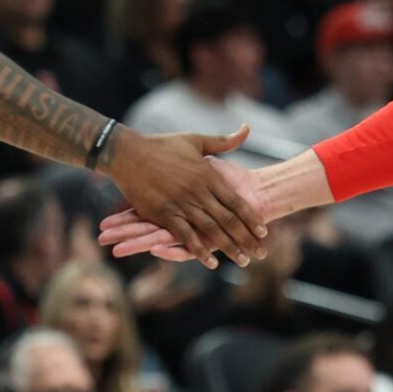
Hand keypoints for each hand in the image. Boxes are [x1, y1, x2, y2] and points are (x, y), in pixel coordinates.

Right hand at [101, 130, 265, 264]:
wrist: (128, 154)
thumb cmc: (161, 145)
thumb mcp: (196, 140)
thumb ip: (223, 141)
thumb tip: (247, 129)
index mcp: (208, 175)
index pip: (236, 201)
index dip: (251, 218)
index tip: (264, 231)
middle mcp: (199, 192)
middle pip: (229, 219)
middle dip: (247, 238)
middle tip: (261, 253)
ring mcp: (182, 204)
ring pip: (211, 230)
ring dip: (229, 247)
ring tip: (243, 261)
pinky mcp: (165, 214)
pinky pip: (186, 236)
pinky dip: (199, 250)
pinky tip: (211, 263)